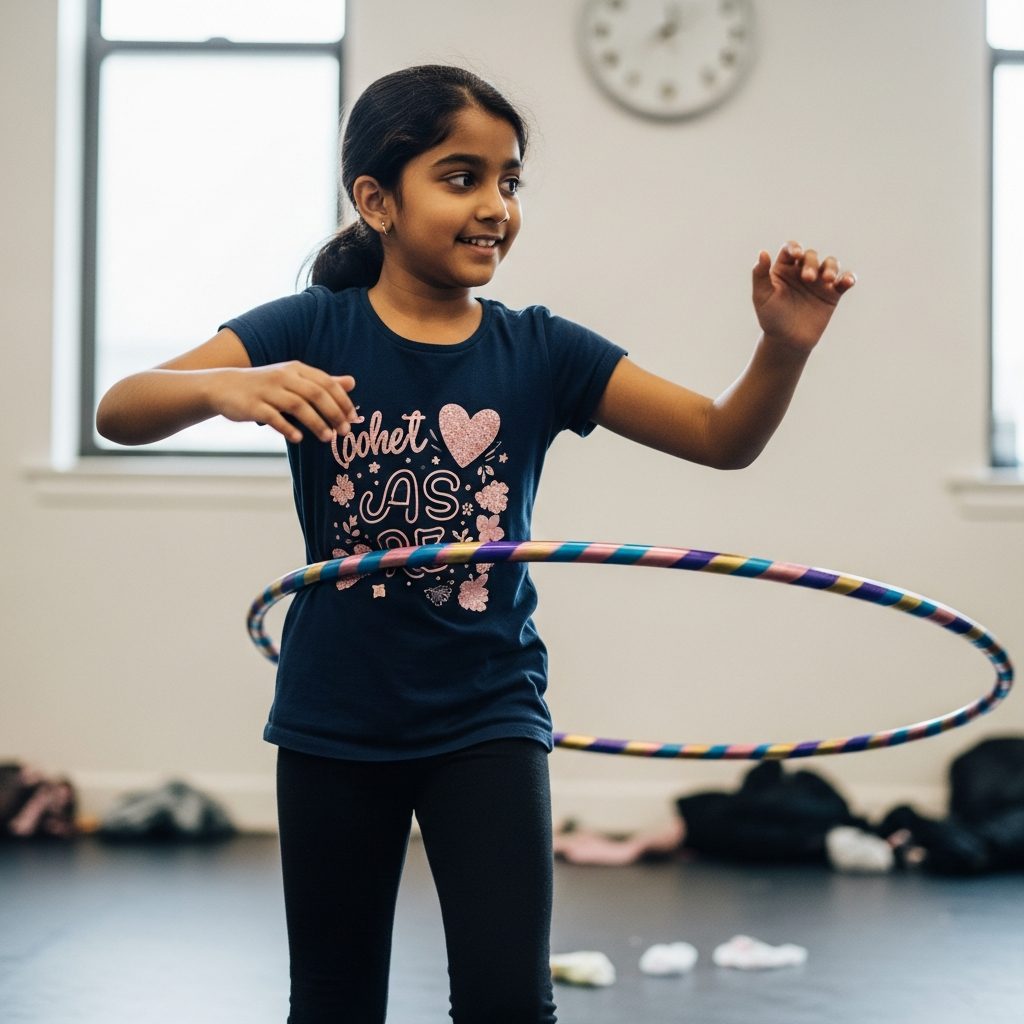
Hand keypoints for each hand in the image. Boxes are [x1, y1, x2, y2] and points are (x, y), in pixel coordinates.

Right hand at [209, 361, 356, 443]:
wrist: (224, 386)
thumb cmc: (266, 385)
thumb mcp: (294, 379)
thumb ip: (322, 382)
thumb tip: (352, 383)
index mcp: (296, 369)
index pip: (326, 383)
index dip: (342, 401)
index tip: (353, 419)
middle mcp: (283, 377)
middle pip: (315, 394)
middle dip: (333, 414)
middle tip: (344, 432)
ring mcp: (267, 391)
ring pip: (298, 406)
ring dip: (316, 423)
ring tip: (327, 438)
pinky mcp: (253, 406)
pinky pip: (273, 417)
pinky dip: (288, 428)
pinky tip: (299, 438)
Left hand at [752, 241, 855, 354]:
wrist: (787, 341)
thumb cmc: (771, 318)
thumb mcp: (761, 296)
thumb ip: (760, 275)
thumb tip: (763, 252)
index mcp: (784, 269)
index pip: (791, 249)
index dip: (795, 248)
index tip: (796, 255)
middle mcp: (802, 271)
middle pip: (811, 256)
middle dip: (811, 263)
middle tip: (808, 279)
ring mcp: (818, 282)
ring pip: (830, 264)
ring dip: (831, 267)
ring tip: (827, 280)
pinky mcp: (832, 294)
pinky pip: (844, 281)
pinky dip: (849, 278)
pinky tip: (847, 282)